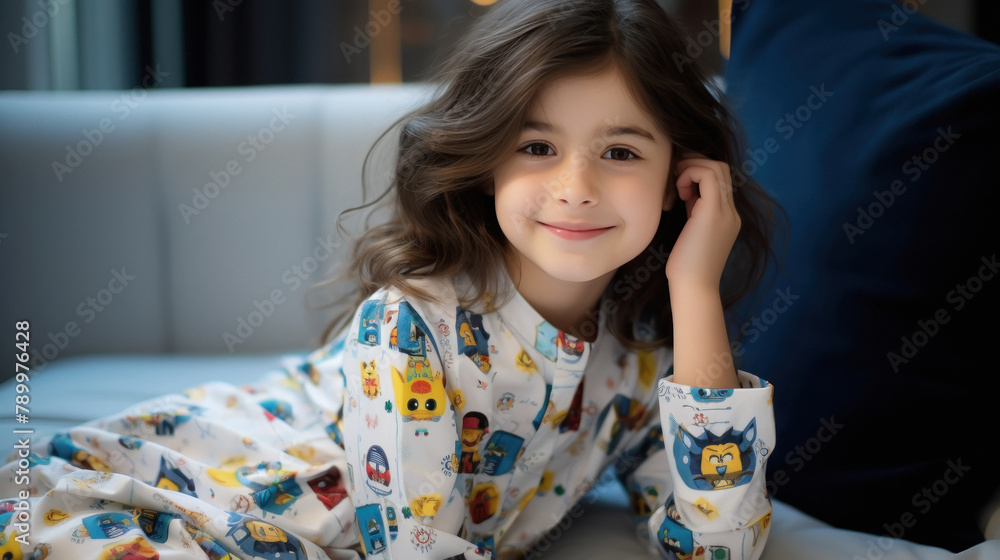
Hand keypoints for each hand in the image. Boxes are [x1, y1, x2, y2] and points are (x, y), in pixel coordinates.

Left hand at [664, 153, 740, 290]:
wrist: (694, 287)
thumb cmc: (686, 265)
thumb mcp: (692, 229)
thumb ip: (694, 209)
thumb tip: (687, 191)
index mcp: (727, 216)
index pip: (720, 179)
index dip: (698, 172)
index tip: (680, 187)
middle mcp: (731, 212)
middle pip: (722, 168)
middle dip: (695, 164)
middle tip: (676, 177)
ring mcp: (726, 211)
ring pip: (717, 167)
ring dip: (692, 168)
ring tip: (678, 187)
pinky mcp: (714, 213)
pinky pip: (708, 176)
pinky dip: (690, 174)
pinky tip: (680, 192)